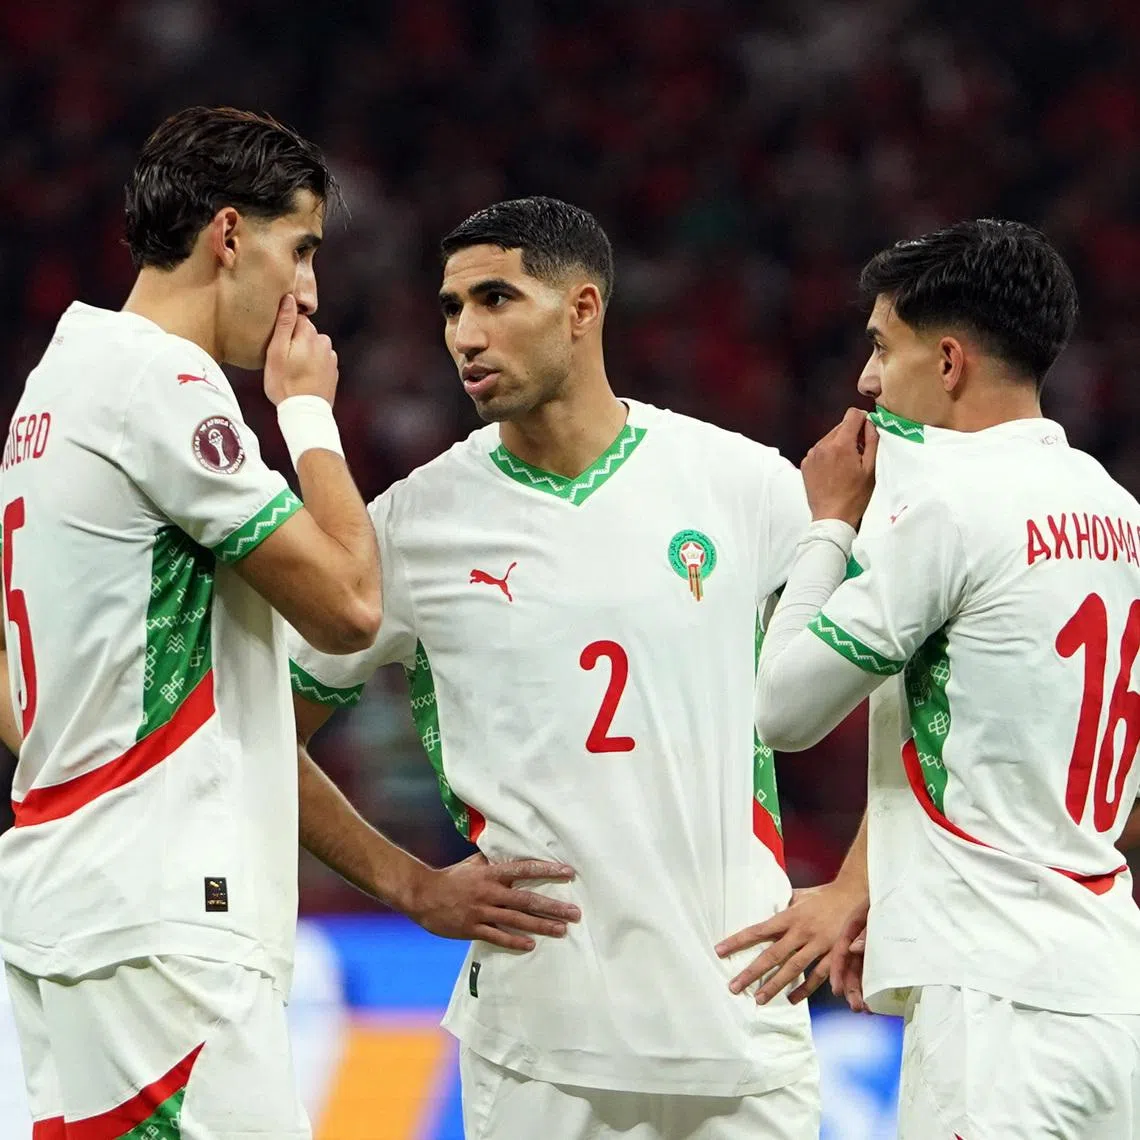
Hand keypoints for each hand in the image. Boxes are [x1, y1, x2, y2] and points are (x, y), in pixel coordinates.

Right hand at [263, 293, 338, 406]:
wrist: (305, 412)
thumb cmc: (285, 383)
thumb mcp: (277, 352)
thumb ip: (284, 323)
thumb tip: (289, 298)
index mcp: (309, 334)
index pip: (297, 318)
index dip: (285, 328)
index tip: (278, 342)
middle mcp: (324, 343)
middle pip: (306, 332)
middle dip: (295, 341)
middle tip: (283, 360)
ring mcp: (331, 358)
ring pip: (314, 347)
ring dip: (305, 354)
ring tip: (293, 370)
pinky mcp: (333, 372)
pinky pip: (320, 361)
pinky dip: (313, 366)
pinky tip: (304, 377)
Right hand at [405, 853, 580, 951]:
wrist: (423, 895)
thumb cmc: (452, 878)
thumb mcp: (474, 864)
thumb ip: (494, 860)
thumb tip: (514, 850)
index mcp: (491, 873)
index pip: (525, 869)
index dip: (548, 871)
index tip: (569, 873)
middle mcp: (490, 891)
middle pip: (527, 900)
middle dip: (553, 907)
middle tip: (576, 913)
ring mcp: (481, 911)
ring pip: (517, 920)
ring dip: (541, 925)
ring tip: (562, 930)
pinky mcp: (472, 929)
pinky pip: (497, 936)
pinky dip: (514, 941)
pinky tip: (531, 945)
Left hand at [715, 880, 868, 1004]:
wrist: (855, 894)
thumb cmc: (823, 895)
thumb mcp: (799, 896)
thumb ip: (783, 906)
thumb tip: (764, 907)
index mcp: (790, 916)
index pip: (758, 930)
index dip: (738, 941)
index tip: (720, 951)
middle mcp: (801, 932)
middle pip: (772, 955)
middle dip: (752, 972)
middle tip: (734, 987)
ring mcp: (818, 945)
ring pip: (793, 969)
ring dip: (775, 985)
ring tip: (759, 999)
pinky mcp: (834, 955)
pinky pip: (817, 977)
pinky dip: (804, 989)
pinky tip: (791, 1000)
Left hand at [801, 407, 877, 527]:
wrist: (832, 516)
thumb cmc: (855, 495)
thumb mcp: (871, 467)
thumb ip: (872, 440)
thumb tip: (870, 423)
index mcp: (841, 444)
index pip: (852, 414)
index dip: (863, 420)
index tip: (866, 432)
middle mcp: (822, 445)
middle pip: (841, 426)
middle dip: (852, 435)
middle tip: (858, 454)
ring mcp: (812, 454)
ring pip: (830, 438)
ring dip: (839, 445)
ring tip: (845, 465)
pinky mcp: (805, 463)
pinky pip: (820, 450)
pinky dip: (828, 454)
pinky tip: (834, 471)